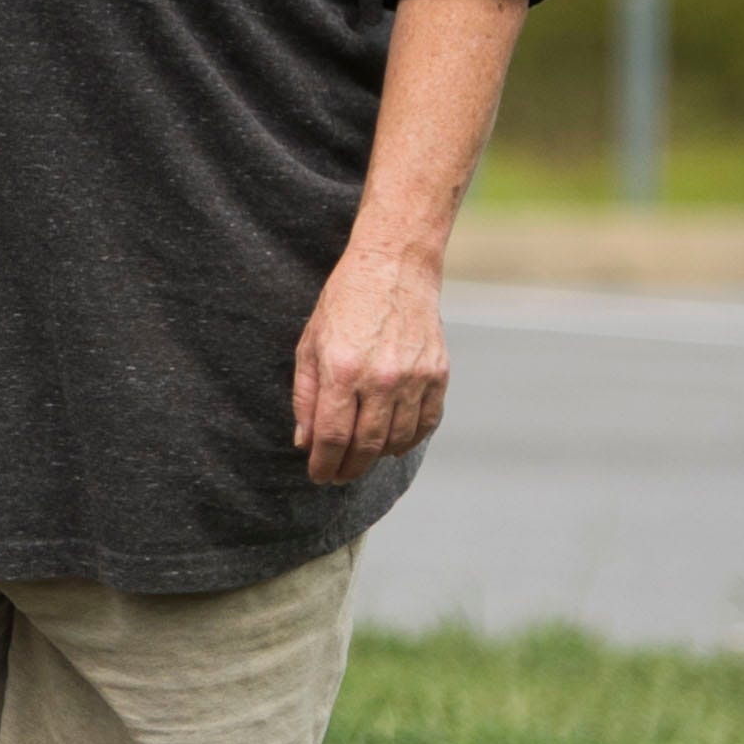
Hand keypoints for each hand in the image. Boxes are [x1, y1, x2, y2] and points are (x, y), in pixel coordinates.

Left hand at [292, 243, 448, 483]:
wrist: (394, 267)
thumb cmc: (344, 304)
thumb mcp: (310, 344)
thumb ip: (306, 396)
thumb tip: (305, 441)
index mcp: (343, 370)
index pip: (332, 437)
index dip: (324, 464)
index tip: (318, 476)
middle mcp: (382, 378)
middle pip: (366, 445)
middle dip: (349, 468)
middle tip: (338, 476)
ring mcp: (415, 377)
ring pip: (398, 439)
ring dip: (378, 458)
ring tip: (362, 460)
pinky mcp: (438, 373)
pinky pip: (427, 422)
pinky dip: (410, 440)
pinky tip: (394, 444)